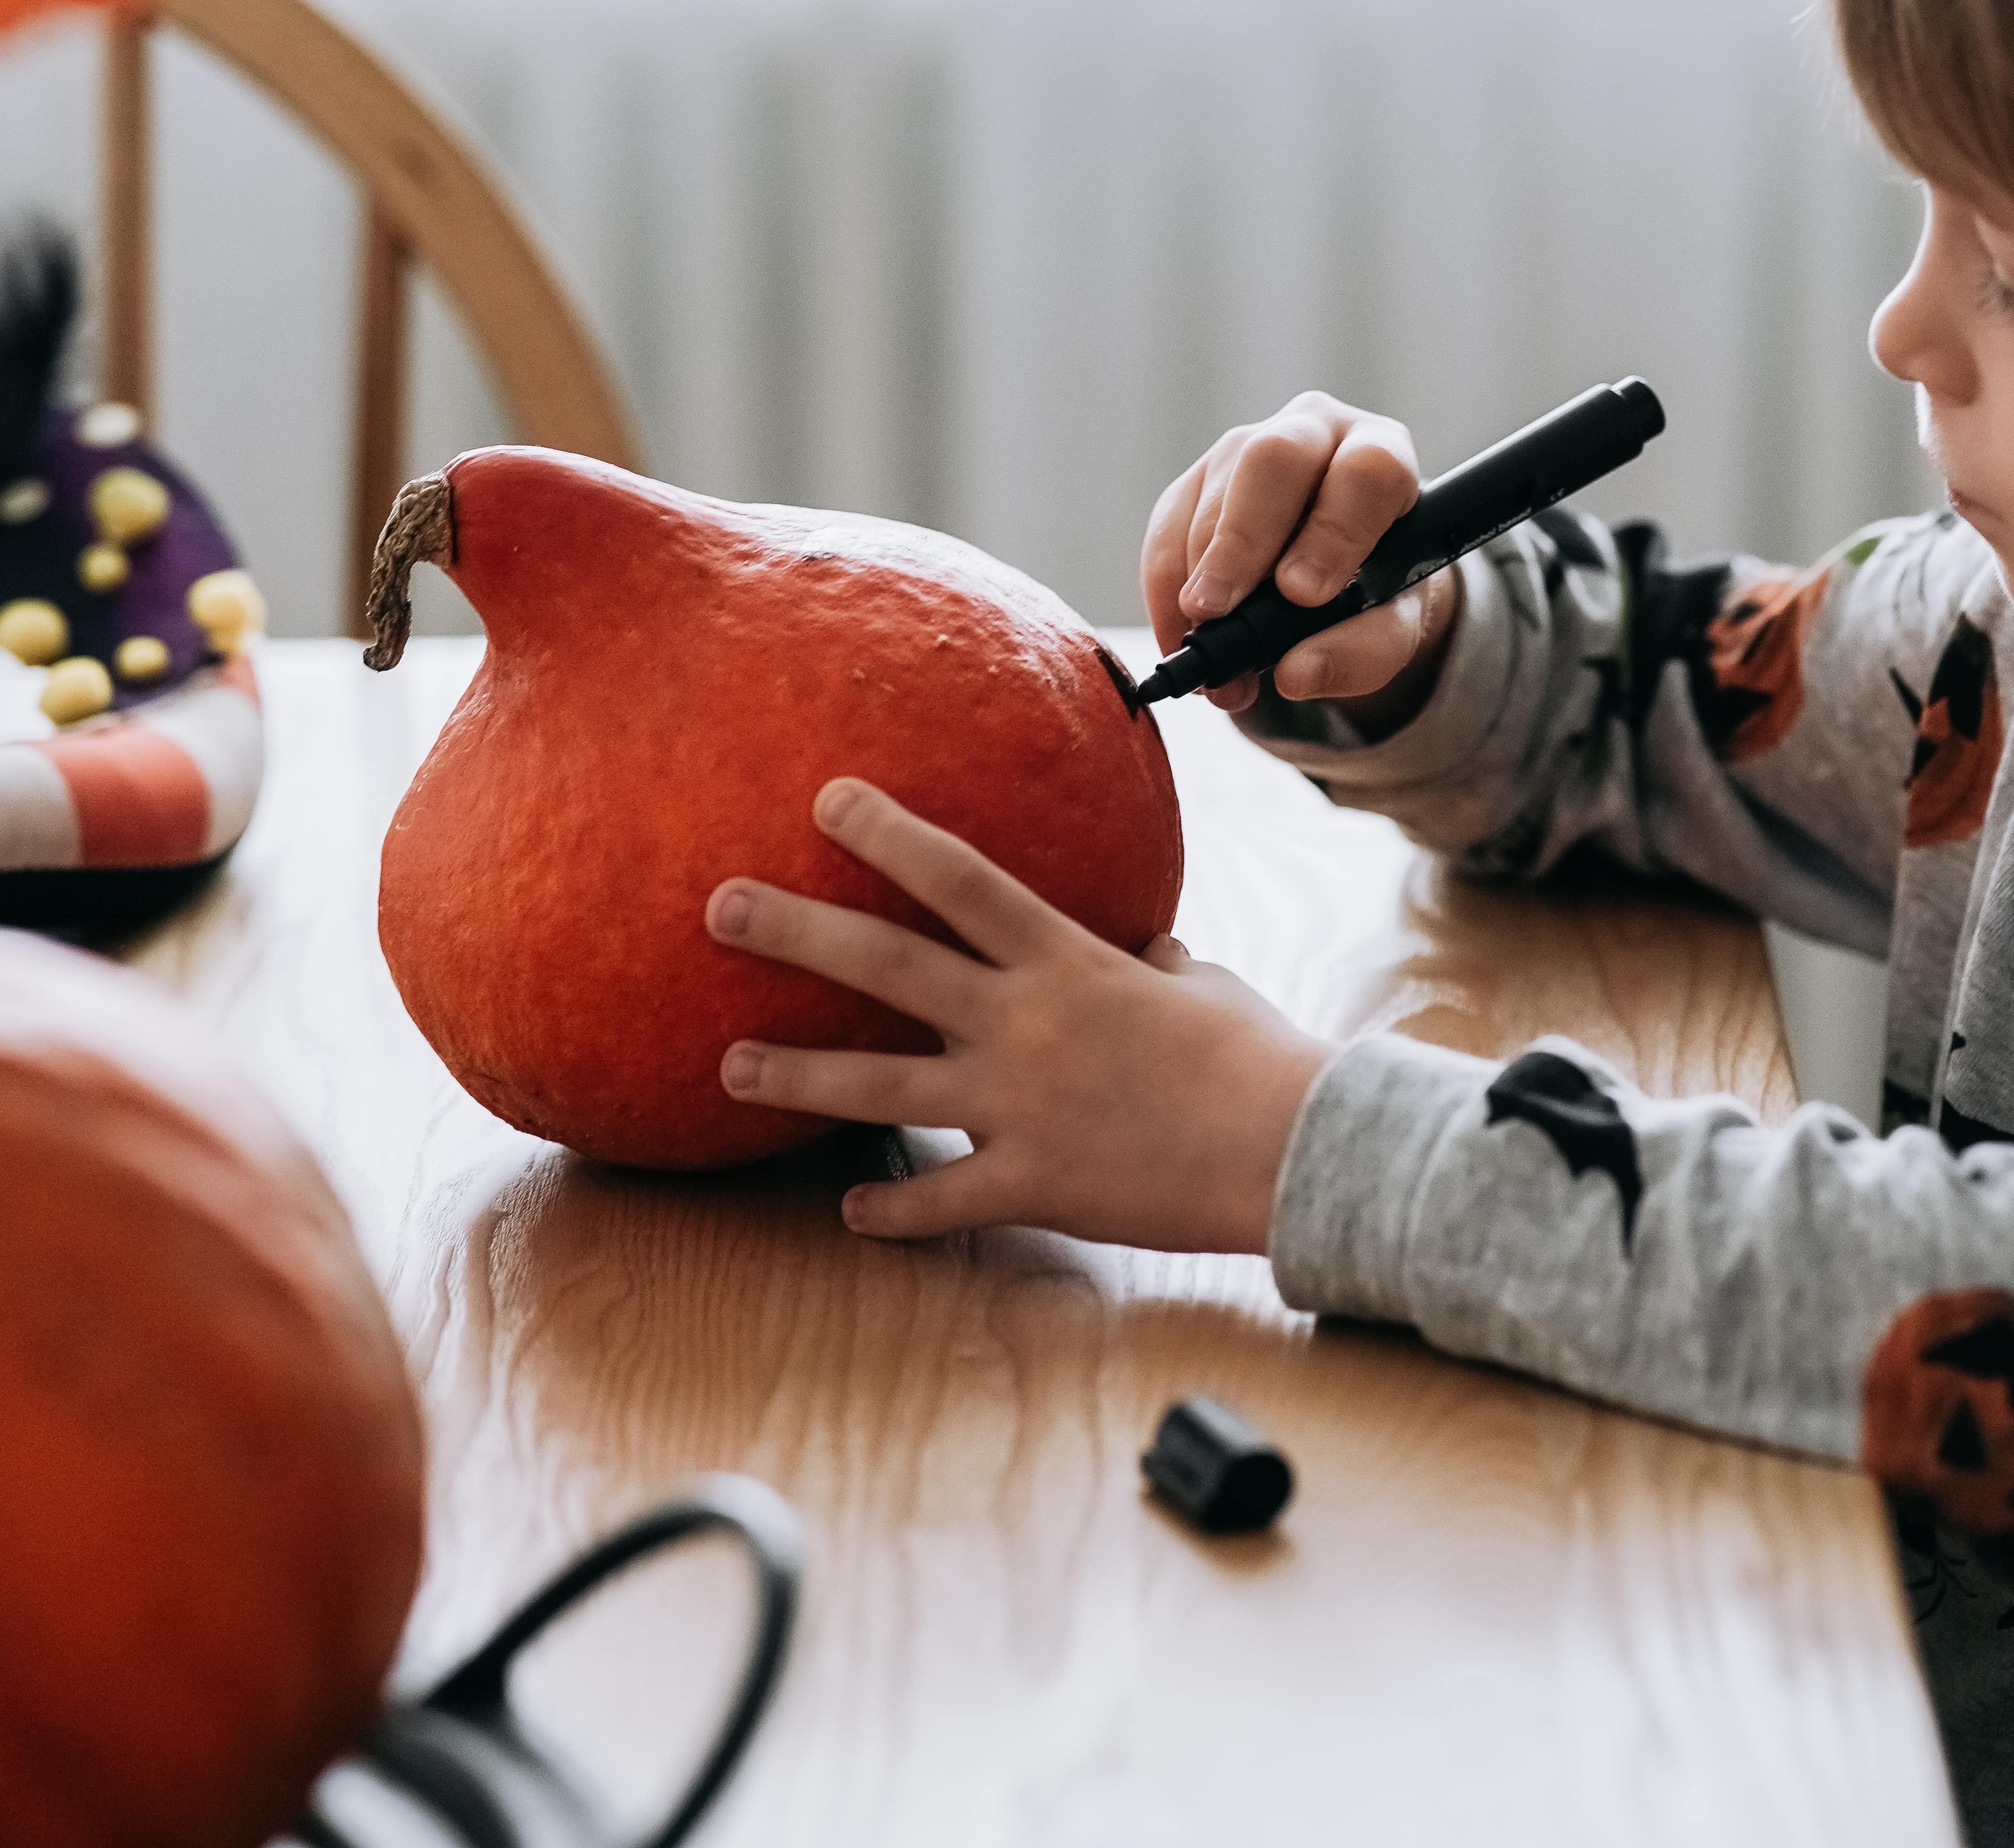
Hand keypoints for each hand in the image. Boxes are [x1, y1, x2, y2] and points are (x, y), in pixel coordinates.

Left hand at [709, 778, 1334, 1252]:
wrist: (1294, 1145)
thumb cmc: (1255, 1055)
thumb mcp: (1198, 983)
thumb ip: (1150, 960)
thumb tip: (1139, 943)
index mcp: (1066, 961)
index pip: (960, 877)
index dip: (889, 833)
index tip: (827, 797)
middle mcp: (1025, 1023)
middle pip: (889, 965)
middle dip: (797, 930)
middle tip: (719, 905)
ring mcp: (1019, 1106)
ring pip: (881, 1087)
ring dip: (797, 1078)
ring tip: (728, 1067)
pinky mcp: (1032, 1183)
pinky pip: (941, 1201)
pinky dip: (891, 1212)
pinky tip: (849, 1215)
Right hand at [1141, 389, 1457, 722]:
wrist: (1337, 578)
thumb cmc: (1375, 591)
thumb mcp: (1391, 629)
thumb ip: (1362, 652)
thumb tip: (1296, 674)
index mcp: (1381, 454)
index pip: (1366, 470)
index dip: (1334, 531)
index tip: (1304, 595)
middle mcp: (1312, 433)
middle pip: (1272, 460)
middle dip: (1240, 542)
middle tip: (1217, 613)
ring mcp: (1244, 449)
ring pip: (1212, 499)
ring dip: (1201, 587)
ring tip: (1218, 664)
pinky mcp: (1192, 483)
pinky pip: (1165, 532)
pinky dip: (1166, 595)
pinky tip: (1185, 638)